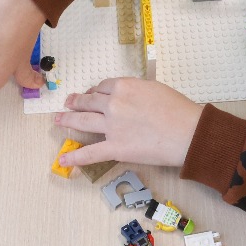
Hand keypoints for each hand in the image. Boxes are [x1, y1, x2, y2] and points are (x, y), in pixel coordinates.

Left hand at [54, 78, 203, 169]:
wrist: (187, 132)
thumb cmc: (178, 109)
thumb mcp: (156, 89)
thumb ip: (137, 91)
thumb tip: (130, 95)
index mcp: (124, 86)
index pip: (102, 87)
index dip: (95, 91)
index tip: (91, 94)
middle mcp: (113, 104)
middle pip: (88, 101)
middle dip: (76, 102)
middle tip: (68, 102)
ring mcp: (111, 126)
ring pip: (82, 121)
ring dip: (67, 120)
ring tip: (57, 120)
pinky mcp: (115, 147)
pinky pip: (90, 152)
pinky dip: (75, 156)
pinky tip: (63, 159)